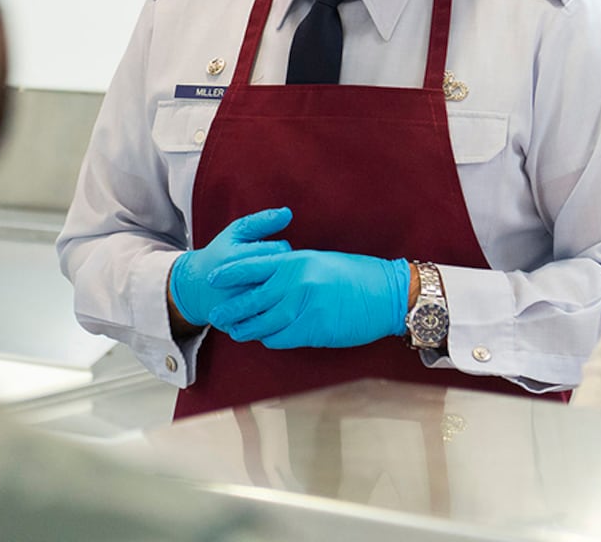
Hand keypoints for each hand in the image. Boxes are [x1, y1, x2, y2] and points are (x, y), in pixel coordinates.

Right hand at [168, 208, 292, 327]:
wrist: (195, 287)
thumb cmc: (221, 255)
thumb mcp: (236, 233)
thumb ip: (261, 221)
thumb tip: (288, 213)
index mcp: (234, 258)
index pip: (278, 252)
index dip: (282, 251)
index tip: (277, 253)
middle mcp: (234, 285)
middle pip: (279, 278)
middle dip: (284, 274)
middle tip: (280, 271)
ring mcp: (235, 308)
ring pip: (276, 303)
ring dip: (284, 296)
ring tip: (279, 288)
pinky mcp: (236, 326)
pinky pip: (267, 324)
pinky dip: (276, 318)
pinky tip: (277, 309)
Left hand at [206, 250, 409, 348]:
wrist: (387, 295)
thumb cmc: (357, 275)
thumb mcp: (320, 261)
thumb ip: (293, 268)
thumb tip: (271, 277)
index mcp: (296, 261)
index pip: (253, 266)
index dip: (230, 273)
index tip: (213, 279)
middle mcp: (296, 283)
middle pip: (251, 299)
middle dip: (231, 309)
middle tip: (216, 315)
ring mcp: (304, 308)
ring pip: (263, 323)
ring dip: (247, 329)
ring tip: (236, 332)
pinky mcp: (313, 330)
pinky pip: (281, 338)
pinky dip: (270, 339)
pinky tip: (266, 339)